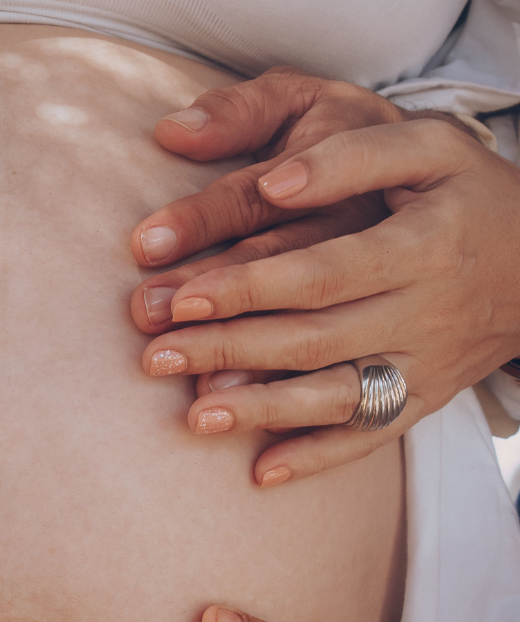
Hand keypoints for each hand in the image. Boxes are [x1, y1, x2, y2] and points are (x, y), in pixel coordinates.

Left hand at [127, 68, 516, 483]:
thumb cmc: (468, 192)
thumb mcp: (427, 149)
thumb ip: (350, 157)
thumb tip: (272, 181)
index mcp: (422, 245)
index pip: (322, 272)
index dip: (250, 286)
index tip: (182, 295)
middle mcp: (424, 312)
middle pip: (314, 338)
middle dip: (229, 348)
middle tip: (155, 355)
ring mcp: (424, 364)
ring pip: (335, 396)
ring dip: (261, 409)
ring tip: (191, 416)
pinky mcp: (424, 398)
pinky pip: (370, 437)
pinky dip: (317, 458)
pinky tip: (260, 472)